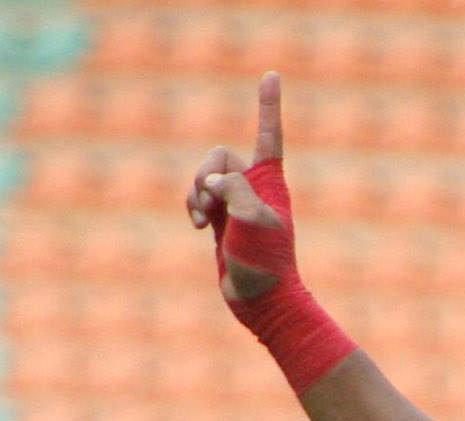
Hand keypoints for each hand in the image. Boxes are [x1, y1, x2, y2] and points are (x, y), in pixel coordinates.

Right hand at [186, 73, 290, 306]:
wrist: (263, 301)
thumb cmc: (266, 261)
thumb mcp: (252, 219)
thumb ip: (233, 189)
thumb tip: (213, 183)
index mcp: (270, 181)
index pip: (269, 135)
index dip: (268, 105)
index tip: (271, 74)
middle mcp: (254, 188)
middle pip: (220, 156)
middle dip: (205, 173)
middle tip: (209, 202)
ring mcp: (236, 204)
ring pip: (205, 178)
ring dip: (196, 193)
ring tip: (203, 220)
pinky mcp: (222, 221)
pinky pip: (199, 199)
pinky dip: (193, 206)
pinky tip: (198, 226)